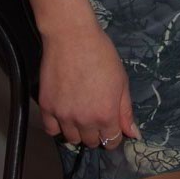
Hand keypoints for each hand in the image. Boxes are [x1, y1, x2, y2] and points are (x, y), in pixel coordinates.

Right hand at [37, 23, 139, 149]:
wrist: (72, 37)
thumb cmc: (101, 54)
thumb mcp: (121, 81)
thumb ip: (126, 111)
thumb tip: (133, 134)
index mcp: (106, 115)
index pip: (111, 141)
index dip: (114, 134)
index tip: (111, 124)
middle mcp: (84, 121)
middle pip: (92, 142)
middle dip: (97, 132)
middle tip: (95, 112)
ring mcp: (63, 115)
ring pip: (72, 139)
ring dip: (78, 130)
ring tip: (80, 111)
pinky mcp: (46, 107)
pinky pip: (51, 130)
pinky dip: (57, 126)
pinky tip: (64, 113)